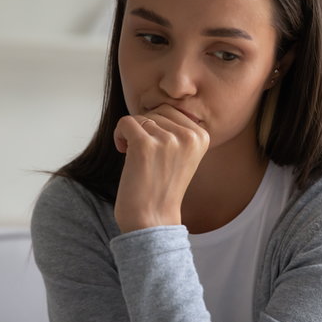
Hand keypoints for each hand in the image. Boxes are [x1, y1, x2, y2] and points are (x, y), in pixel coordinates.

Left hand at [113, 104, 209, 232]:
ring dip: (131, 134)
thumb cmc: (162, 187)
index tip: (156, 149)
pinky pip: (125, 122)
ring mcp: (168, 140)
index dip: (157, 126)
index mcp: (202, 136)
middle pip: (156, 111)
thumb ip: (177, 130)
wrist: (153, 219)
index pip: (172, 110)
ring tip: (134, 156)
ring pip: (140, 117)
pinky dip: (119, 135)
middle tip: (143, 153)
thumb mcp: (182, 155)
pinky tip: (123, 152)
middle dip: (145, 127)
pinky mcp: (145, 145)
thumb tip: (157, 102)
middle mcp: (189, 136)